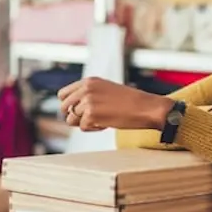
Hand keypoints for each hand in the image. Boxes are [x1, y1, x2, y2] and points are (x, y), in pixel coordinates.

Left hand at [58, 78, 172, 131]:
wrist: (148, 108)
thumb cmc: (133, 102)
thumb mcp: (108, 91)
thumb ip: (90, 95)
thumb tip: (72, 110)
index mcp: (89, 81)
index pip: (63, 94)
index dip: (69, 105)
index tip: (80, 112)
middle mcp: (86, 89)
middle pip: (64, 108)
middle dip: (74, 117)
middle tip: (90, 120)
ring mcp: (87, 101)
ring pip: (71, 119)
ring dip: (85, 124)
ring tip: (102, 121)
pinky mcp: (91, 114)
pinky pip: (83, 128)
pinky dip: (94, 129)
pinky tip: (107, 125)